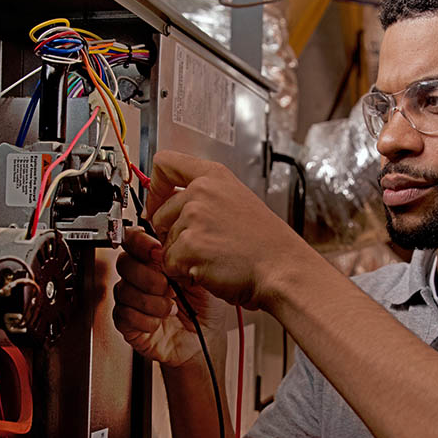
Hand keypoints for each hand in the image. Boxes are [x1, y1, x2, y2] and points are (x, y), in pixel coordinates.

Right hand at [112, 226, 226, 366]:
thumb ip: (185, 258)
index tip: (156, 252)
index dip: (140, 242)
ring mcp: (132, 299)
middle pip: (124, 263)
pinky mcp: (127, 322)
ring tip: (171, 309)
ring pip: (123, 290)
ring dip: (151, 301)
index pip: (134, 240)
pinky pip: (123, 314)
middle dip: (148, 276)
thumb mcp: (202, 277)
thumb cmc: (204, 309)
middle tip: (169, 288)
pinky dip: (145, 319)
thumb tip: (170, 246)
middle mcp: (141, 278)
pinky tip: (159, 322)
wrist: (205, 340)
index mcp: (156, 261)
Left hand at [147, 150, 308, 310]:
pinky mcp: (190, 246)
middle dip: (171, 235)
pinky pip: (170, 264)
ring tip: (214, 259)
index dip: (155, 187)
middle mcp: (202, 192)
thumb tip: (170, 209)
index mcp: (214, 176)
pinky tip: (211, 271)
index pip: (165, 163)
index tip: (159, 203)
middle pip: (159, 213)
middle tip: (199, 247)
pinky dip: (185, 274)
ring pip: (165, 243)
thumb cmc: (266, 245)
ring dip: (182, 257)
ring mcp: (194, 218)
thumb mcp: (238, 203)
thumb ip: (205, 199)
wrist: (282, 269)